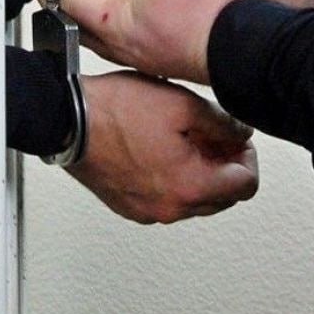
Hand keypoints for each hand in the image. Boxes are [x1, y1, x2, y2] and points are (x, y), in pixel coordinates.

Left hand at [57, 0, 255, 83]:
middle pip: (84, 26)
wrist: (248, 44)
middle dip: (69, 4)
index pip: (73, 3)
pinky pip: (132, 41)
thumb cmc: (210, 11)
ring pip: (108, 35)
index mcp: (117, 25)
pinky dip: (122, 22)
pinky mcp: (168, 59)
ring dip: (96, 14)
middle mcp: (127, 48)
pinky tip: (133, 9)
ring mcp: (148, 57)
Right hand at [70, 71, 257, 223]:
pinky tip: (163, 149)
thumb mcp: (182, 104)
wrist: (66, 120)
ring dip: (199, 173)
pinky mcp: (127, 205)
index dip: (247, 158)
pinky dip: (173, 179)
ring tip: (187, 139)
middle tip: (215, 137)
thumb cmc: (114, 112)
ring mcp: (146, 210)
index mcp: (189, 187)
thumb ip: (222, 123)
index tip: (238, 141)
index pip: (245, 186)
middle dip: (224, 167)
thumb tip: (239, 133)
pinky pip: (165, 199)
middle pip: (221, 198)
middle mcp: (169, 208)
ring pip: (192, 200)